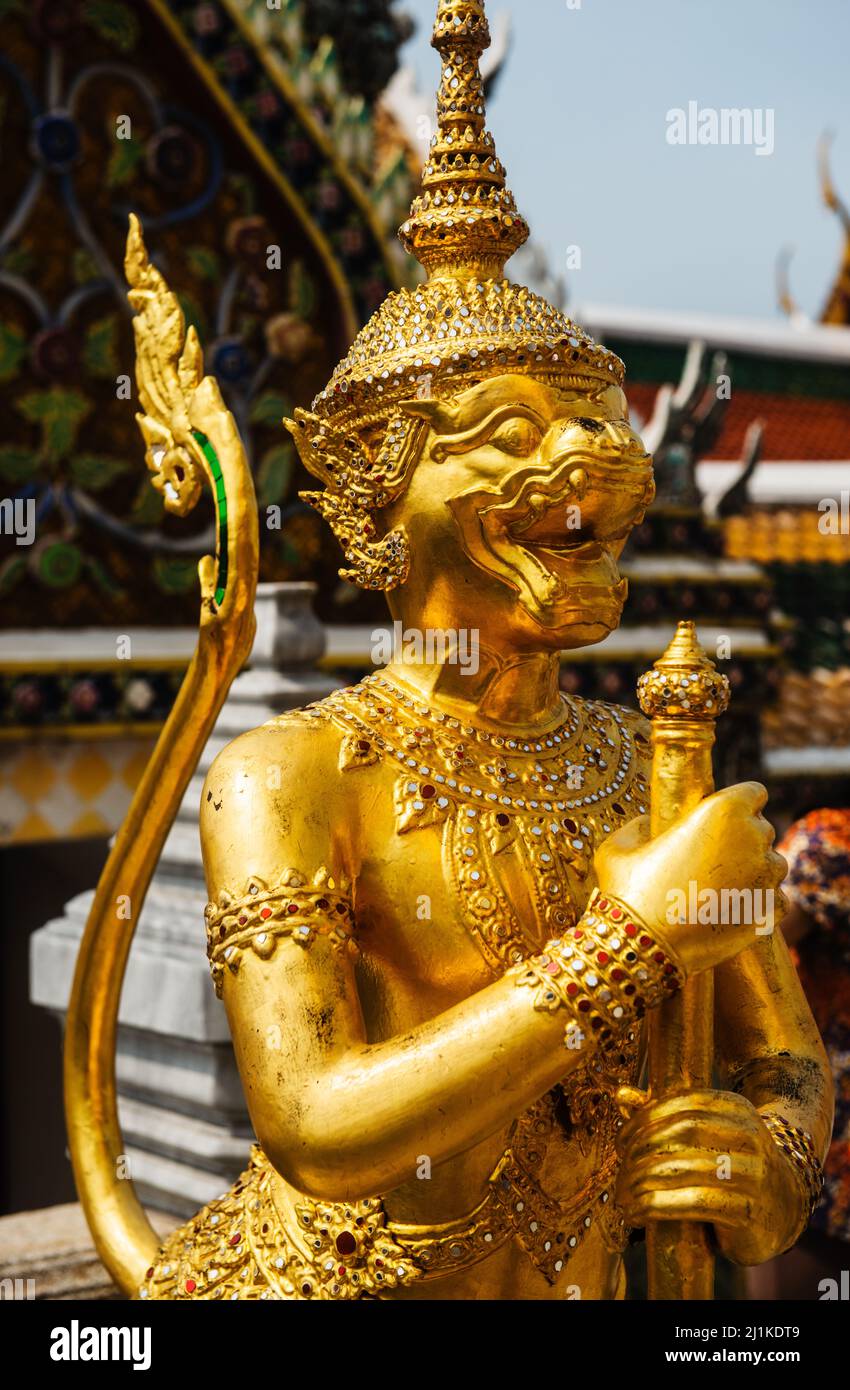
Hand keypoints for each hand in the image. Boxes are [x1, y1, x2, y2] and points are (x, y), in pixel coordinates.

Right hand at [595, 782, 786, 976]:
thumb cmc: (627, 891)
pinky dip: (760, 903)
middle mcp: (752, 838)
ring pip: (774, 865)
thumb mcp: (618, 848)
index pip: (754, 793)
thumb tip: (646, 825)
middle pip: (763, 829)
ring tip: (722, 887)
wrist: (642, 946)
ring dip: (756, 871)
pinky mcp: (769, 912)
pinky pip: (776, 900)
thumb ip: (638, 828)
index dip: (740, 803)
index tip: (725, 817)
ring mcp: (766, 877)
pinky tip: (732, 910)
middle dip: (745, 838)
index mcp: (722, 810)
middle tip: (714, 857)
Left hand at [615, 1089, 806, 1264]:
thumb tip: (621, 1094)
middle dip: (641, 1150)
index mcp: (737, 1109)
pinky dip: (656, 1206)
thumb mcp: (707, 1135)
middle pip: (682, 1132)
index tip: (621, 1142)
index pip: (683, 1103)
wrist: (784, 1210)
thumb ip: (665, 1115)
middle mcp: (749, 1135)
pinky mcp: (748, 1211)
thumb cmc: (733, 1167)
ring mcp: (753, 1173)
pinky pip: (693, 1202)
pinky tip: (637, 1215)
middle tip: (621, 1171)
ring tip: (623, 1196)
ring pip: (683, 1167)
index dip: (645, 1120)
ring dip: (642, 1182)